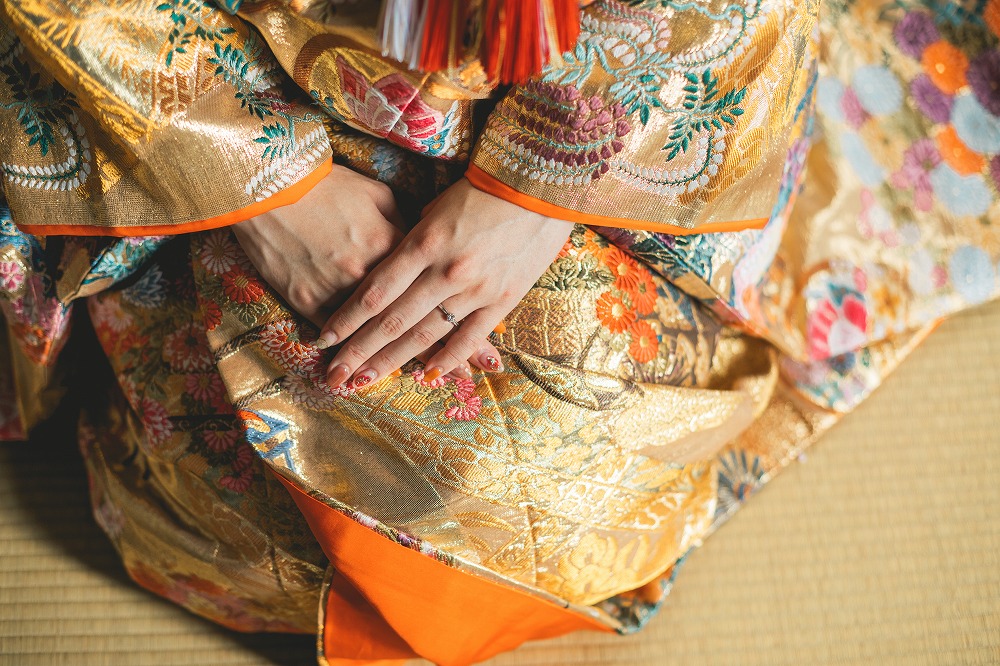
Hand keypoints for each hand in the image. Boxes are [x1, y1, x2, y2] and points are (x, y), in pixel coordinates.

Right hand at [232, 166, 499, 379]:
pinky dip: (347, 350)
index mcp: (406, 247)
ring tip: (414, 384)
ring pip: (374, 336)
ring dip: (388, 364)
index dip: (462, 325)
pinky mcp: (309, 299)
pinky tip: (355, 371)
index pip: (441, 296)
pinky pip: (335, 333)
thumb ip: (411, 232)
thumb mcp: (381, 198)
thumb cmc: (330, 185)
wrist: (272, 183)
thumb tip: (432, 255)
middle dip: (439, 357)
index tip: (483, 354)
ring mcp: (343, 290)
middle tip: (458, 381)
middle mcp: (381, 275)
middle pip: (415, 324)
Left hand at [318, 177, 573, 387]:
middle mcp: (445, 270)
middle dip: (360, 350)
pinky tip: (427, 375)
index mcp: (424, 242)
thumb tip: (396, 257)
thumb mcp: (437, 205)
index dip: (347, 319)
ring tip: (366, 381)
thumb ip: (414, 236)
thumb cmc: (485, 186)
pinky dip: (448, 358)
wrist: (541, 183)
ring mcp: (475, 288)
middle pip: (392, 320)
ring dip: (393, 361)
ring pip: (426, 333)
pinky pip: (470, 336)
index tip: (323, 340)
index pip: (375, 291)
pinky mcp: (503, 298)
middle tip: (335, 375)